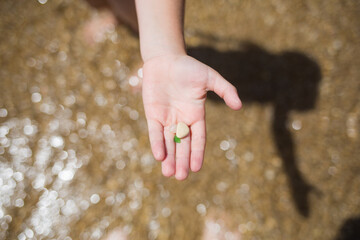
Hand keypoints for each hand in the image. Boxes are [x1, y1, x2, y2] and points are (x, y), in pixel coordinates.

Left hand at [142, 54, 241, 179]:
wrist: (166, 59)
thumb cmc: (189, 67)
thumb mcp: (210, 77)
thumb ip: (225, 90)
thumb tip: (239, 106)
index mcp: (196, 115)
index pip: (198, 139)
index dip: (197, 153)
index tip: (196, 168)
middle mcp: (182, 120)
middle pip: (183, 145)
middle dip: (182, 161)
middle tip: (181, 177)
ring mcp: (167, 118)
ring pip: (169, 142)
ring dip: (169, 158)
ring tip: (169, 174)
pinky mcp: (153, 115)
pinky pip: (155, 132)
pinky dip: (157, 143)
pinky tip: (159, 156)